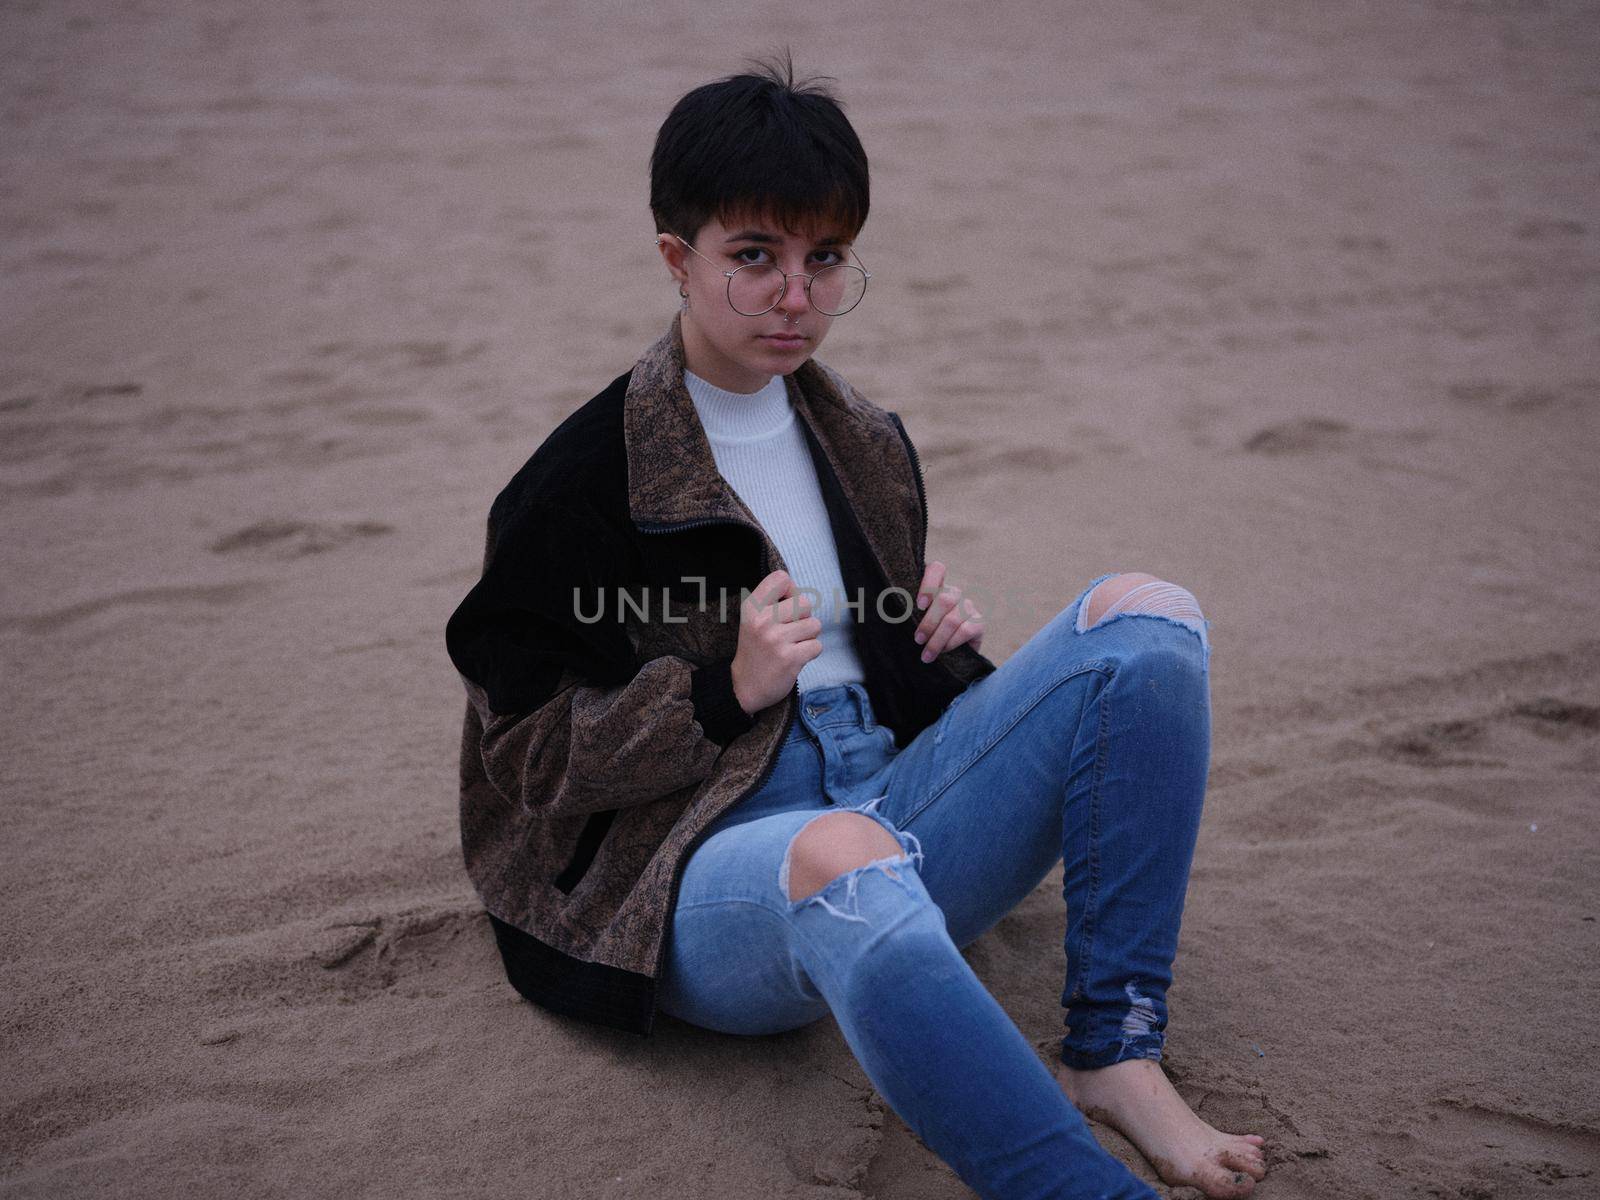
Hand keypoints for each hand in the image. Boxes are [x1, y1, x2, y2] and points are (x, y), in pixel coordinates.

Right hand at [730, 570, 823, 713]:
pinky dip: (810, 652)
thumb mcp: (753, 619)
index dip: (791, 591)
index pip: (781, 579)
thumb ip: (773, 602)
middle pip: (804, 603)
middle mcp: (762, 621)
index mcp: (752, 607)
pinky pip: (817, 645)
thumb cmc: (755, 650)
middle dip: (803, 618)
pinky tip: (795, 657)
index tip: (785, 606)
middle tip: (790, 631)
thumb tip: (797, 590)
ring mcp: (776, 640)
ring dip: (808, 636)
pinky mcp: (790, 658)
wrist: (744, 687)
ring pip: (814, 624)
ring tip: (792, 645)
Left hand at [912, 560, 983, 663]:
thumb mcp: (913, 621)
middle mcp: (953, 593)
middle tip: (918, 640)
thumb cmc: (924, 635)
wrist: (949, 655)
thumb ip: (907, 613)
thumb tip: (894, 616)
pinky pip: (966, 630)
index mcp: (935, 587)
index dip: (929, 584)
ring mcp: (968, 607)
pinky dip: (951, 643)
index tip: (919, 605)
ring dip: (937, 640)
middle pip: (945, 599)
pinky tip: (943, 652)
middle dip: (929, 623)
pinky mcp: (979, 623)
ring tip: (926, 655)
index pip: (937, 569)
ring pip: (953, 619)